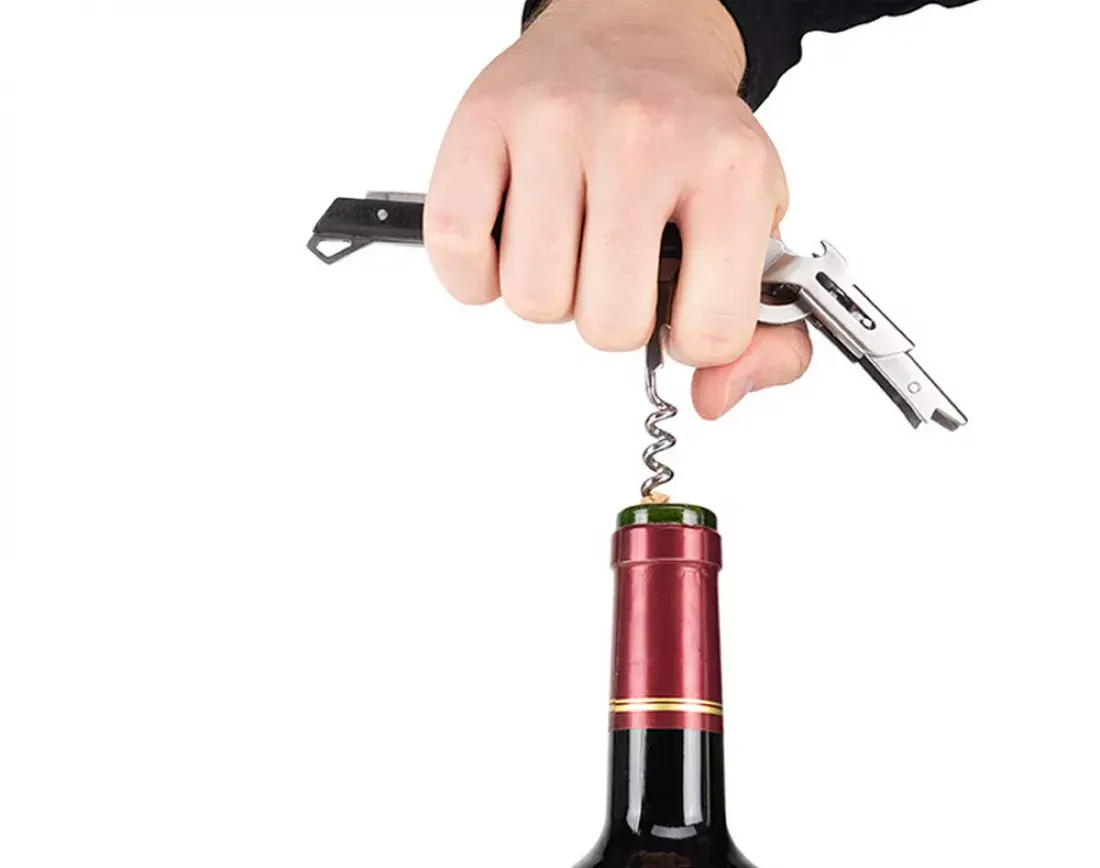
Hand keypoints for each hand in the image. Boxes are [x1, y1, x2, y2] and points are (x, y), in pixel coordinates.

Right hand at [424, 0, 811, 418]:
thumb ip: (767, 339)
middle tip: (615, 267)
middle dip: (610, 318)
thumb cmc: (691, 145)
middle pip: (607, 327)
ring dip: (547, 295)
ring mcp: (558, 125)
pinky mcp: (483, 120)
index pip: (709, 335)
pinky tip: (510, 241)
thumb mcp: (756, 231)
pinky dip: (476, 272)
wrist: (636, 32)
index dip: (689, 339)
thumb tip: (712, 400)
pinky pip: (459, 250)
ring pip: (533, 299)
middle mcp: (646, 138)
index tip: (680, 301)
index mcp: (731, 172)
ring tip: (567, 246)